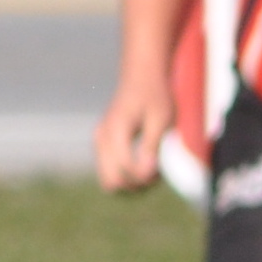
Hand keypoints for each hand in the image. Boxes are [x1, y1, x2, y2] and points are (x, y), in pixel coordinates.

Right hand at [92, 75, 173, 192]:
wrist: (141, 76)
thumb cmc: (155, 95)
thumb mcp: (161, 119)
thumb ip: (152, 146)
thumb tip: (146, 174)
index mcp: (116, 130)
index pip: (125, 168)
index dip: (145, 176)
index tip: (162, 171)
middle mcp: (101, 138)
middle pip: (111, 182)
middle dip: (136, 186)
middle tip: (158, 176)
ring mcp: (98, 143)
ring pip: (108, 181)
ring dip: (131, 184)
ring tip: (153, 171)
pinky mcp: (102, 146)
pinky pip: (110, 172)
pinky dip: (127, 176)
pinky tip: (145, 166)